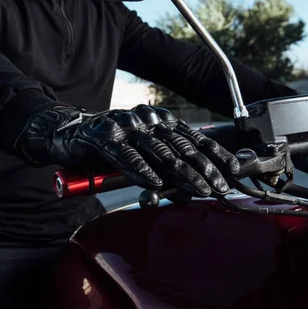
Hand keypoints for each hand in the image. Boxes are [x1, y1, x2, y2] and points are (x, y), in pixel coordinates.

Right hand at [14, 104, 239, 196]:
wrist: (74, 134)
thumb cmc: (113, 145)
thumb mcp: (145, 151)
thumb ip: (167, 162)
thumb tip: (195, 183)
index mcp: (160, 120)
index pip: (195, 138)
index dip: (216, 154)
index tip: (233, 170)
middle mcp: (148, 119)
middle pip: (182, 146)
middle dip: (205, 169)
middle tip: (220, 186)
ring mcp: (127, 127)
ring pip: (160, 152)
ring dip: (182, 173)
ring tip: (199, 189)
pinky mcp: (106, 138)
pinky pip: (127, 156)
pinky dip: (143, 170)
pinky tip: (156, 183)